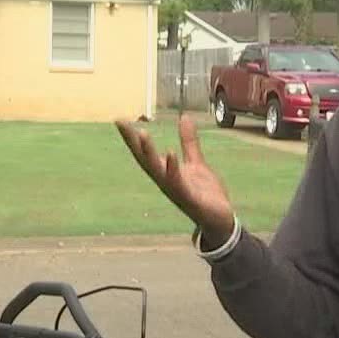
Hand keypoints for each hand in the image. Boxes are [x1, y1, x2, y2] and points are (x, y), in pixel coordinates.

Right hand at [116, 114, 237, 247]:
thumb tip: (184, 117)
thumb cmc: (204, 194)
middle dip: (133, 142)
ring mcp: (175, 190)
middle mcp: (165, 181)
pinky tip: (169, 153)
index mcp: (166, 172)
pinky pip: (178, 183)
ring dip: (148, 152)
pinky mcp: (189, 199)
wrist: (219, 220)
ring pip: (158, 170)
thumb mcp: (196, 163)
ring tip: (141, 133)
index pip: (145, 152)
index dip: (132, 137)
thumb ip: (189, 142)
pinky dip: (172, 169)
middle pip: (145, 159)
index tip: (119, 120)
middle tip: (121, 123)